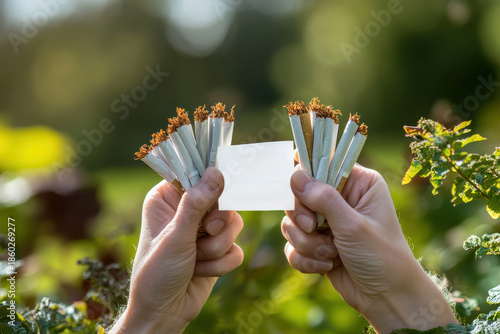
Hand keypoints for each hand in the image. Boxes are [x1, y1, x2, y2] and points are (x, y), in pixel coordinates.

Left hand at [111, 168, 243, 332]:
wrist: (163, 312)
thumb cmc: (156, 273)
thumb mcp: (175, 236)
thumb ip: (197, 204)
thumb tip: (216, 172)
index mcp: (167, 198)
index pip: (197, 176)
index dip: (211, 186)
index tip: (216, 199)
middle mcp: (187, 210)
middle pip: (223, 199)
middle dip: (217, 225)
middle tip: (206, 232)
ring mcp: (204, 230)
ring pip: (234, 224)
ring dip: (217, 248)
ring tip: (196, 259)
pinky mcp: (218, 249)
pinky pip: (237, 247)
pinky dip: (221, 263)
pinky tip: (201, 272)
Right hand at [282, 165, 457, 332]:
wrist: (387, 299)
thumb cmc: (382, 257)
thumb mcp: (353, 225)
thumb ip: (323, 199)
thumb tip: (295, 176)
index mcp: (357, 183)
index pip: (322, 163)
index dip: (306, 174)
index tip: (300, 191)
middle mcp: (341, 199)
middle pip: (299, 194)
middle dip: (303, 218)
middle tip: (314, 228)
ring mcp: (326, 223)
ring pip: (292, 222)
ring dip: (306, 243)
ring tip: (330, 255)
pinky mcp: (316, 244)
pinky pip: (293, 245)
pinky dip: (305, 258)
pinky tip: (325, 267)